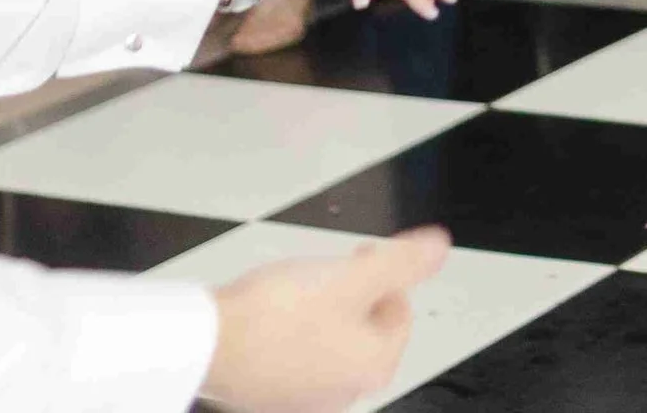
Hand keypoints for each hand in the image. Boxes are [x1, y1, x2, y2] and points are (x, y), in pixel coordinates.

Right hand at [200, 228, 449, 412]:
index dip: (384, 273)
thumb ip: (403, 260)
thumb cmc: (276, 316)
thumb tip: (439, 248)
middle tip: (323, 273)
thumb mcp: (353, 275)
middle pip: (364, 330)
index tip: (360, 256)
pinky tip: (268, 317)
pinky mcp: (270, 397)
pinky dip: (289, 334)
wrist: (207, 345)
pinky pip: (293, 358)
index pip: (400, 312)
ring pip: (328, 343)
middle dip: (350, 294)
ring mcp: (305, 400)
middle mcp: (344, 392)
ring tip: (292, 291)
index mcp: (374, 365)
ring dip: (319, 313)